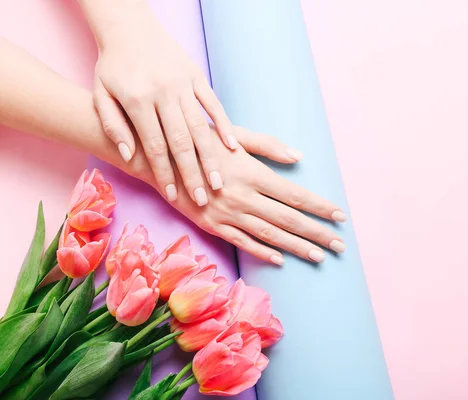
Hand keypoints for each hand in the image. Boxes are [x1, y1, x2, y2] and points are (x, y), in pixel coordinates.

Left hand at [87, 2, 242, 205]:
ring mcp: (182, 84)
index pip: (154, 146)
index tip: (174, 195)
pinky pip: (213, 104)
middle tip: (203, 198)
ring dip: (211, 157)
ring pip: (200, 127)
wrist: (128, 28)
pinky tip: (233, 147)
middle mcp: (163, 93)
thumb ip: (112, 125)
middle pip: (181, 142)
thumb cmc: (112, 66)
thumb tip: (129, 155)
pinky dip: (224, 125)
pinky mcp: (196, 76)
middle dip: (192, 174)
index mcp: (137, 100)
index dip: (165, 173)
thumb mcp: (101, 95)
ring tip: (219, 181)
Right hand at [127, 127, 347, 264]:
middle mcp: (243, 197)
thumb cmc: (199, 140)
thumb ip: (268, 146)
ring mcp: (227, 214)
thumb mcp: (234, 135)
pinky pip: (241, 242)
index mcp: (252, 174)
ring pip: (269, 235)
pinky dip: (262, 252)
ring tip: (319, 256)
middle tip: (341, 245)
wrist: (158, 156)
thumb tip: (299, 156)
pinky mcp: (212, 225)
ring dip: (296, 247)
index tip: (341, 216)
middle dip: (317, 234)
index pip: (295, 195)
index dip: (320, 207)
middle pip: (288, 219)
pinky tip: (281, 260)